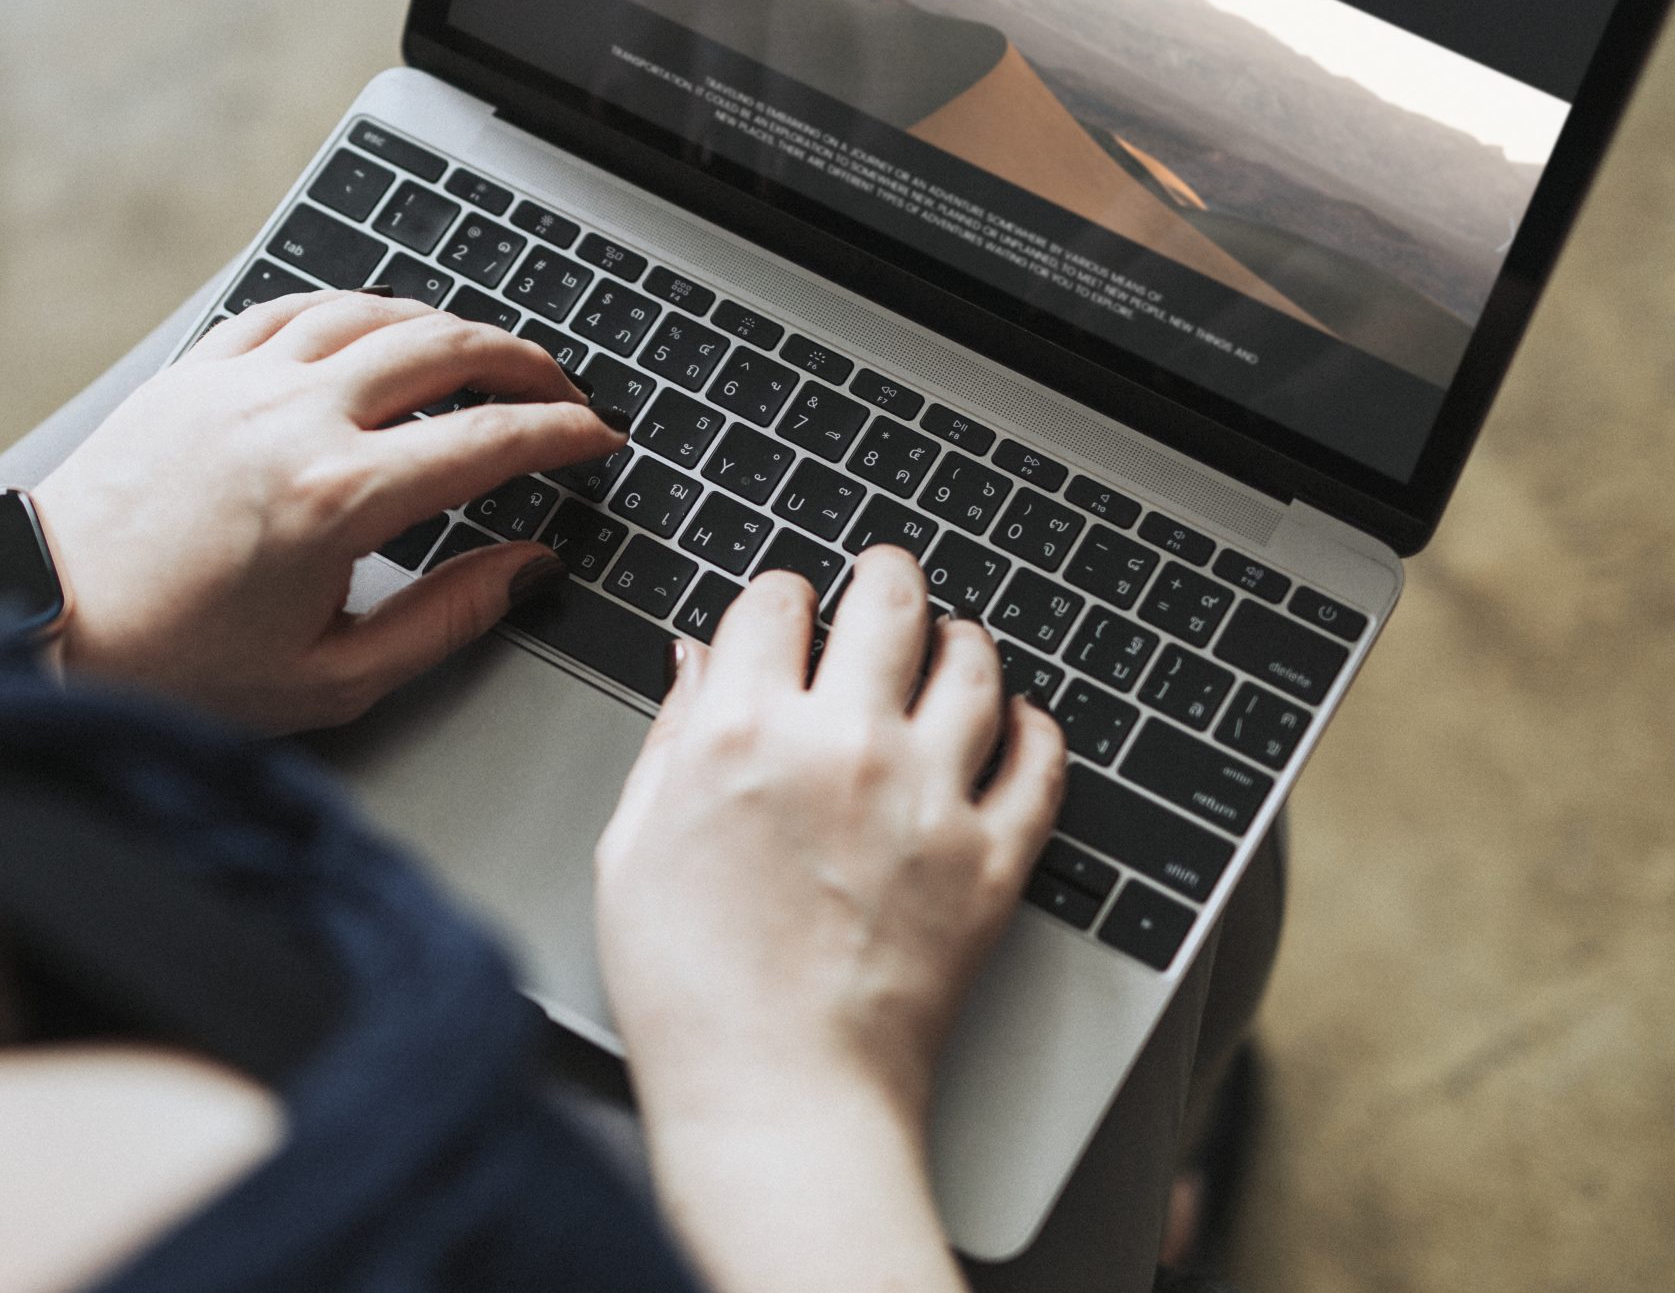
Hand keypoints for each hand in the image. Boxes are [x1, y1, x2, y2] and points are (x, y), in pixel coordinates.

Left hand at [29, 290, 625, 730]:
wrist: (41, 625)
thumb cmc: (172, 665)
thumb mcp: (331, 677)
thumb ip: (447, 618)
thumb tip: (527, 570)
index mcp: (339, 499)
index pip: (488, 440)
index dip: (562, 433)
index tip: (597, 438)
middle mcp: (294, 419)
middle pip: (445, 349)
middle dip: (523, 361)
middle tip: (560, 388)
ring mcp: (239, 382)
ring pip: (374, 312)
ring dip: (445, 325)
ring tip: (483, 355)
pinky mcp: (194, 370)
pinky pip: (294, 308)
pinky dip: (353, 310)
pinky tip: (374, 330)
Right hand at [596, 550, 1064, 1134]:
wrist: (778, 1097)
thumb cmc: (690, 993)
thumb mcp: (633, 848)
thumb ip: (670, 739)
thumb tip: (697, 663)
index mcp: (742, 731)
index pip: (776, 599)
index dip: (779, 597)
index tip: (785, 614)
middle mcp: (844, 744)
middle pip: (888, 600)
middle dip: (883, 577)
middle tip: (885, 580)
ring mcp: (928, 797)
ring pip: (974, 662)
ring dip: (961, 639)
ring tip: (953, 643)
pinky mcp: (991, 859)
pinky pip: (1041, 760)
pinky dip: (1035, 728)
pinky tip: (1018, 724)